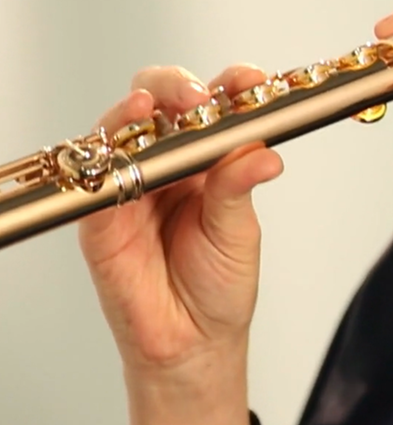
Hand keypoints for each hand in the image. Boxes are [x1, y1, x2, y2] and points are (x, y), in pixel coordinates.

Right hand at [78, 64, 282, 373]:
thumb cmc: (220, 284)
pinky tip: (123, 147)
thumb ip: (239, 188)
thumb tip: (265, 153)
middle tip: (198, 98)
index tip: (249, 82)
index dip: (229, 86)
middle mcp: (167, 164)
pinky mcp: (101, 218)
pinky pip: (94, 181)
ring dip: (135, 110)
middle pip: (160, 101)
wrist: (193, 342)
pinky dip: (104, 159)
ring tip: (156, 107)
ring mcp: (132, 185)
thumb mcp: (239, 231)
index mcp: (207, 160)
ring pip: (121, 130)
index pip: (212, 106)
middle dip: (176, 87)